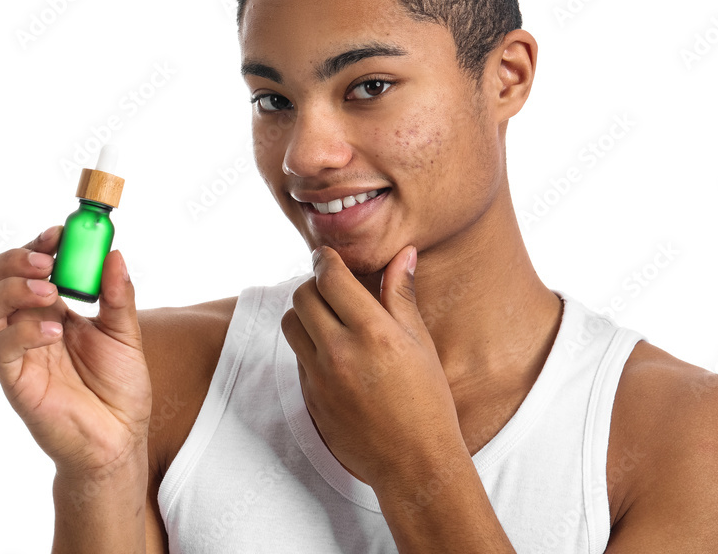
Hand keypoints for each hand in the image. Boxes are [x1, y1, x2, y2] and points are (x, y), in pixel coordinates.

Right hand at [0, 226, 151, 476]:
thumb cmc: (119, 387)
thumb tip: (113, 252)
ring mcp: (15, 353)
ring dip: (10, 288)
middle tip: (47, 260)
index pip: (24, 266)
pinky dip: (24, 330)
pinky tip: (55, 332)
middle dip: (11, 259)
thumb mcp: (126, 331)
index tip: (61, 233)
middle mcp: (24, 326)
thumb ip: (118, 293)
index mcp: (49, 309)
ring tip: (50, 292)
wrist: (120, 437)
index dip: (37, 244)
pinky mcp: (14, 380)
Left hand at [280, 245, 464, 488]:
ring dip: (304, 313)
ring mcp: (320, 377)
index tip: (327, 256)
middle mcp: (341, 352)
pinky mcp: (310, 397)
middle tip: (331, 287)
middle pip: (302, 296)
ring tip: (328, 317)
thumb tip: (402, 254)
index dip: (325, 259)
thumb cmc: (427, 401)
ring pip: (290, 324)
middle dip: (314, 284)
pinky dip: (308, 345)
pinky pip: (296, 357)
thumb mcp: (420, 343)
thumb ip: (402, 295)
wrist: (413, 463)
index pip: (330, 278)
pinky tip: (333, 352)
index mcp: (373, 333)